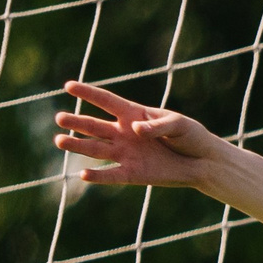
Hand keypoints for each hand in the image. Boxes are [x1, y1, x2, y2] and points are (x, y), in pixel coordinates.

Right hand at [52, 80, 231, 186]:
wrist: (204, 162)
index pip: (106, 101)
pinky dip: (99, 176)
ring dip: (78, 146)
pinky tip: (83, 175)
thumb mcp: (179, 125)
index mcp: (134, 114)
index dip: (88, 93)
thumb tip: (135, 129)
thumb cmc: (191, 137)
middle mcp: (124, 133)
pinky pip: (112, 174)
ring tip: (59, 141)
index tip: (68, 86)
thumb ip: (158, 125)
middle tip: (59, 118)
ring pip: (96, 149)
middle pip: (95, 126)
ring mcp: (127, 153)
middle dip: (77, 122)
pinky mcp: (133, 173)